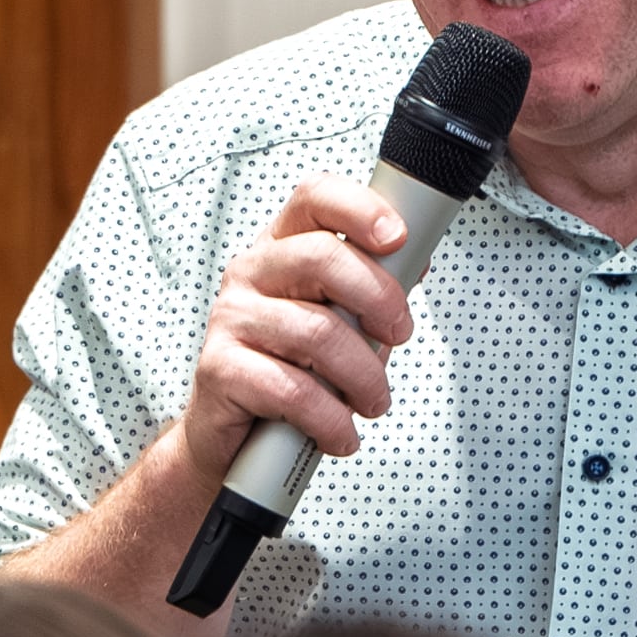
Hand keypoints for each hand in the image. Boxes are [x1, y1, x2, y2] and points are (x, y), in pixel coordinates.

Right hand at [169, 179, 417, 484]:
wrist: (231, 438)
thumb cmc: (291, 372)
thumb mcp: (339, 324)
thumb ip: (371, 292)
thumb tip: (417, 259)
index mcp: (281, 249)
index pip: (313, 199)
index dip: (359, 208)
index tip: (398, 237)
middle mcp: (251, 273)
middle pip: (322, 258)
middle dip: (379, 300)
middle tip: (399, 335)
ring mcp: (230, 318)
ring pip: (317, 332)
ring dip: (363, 377)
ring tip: (372, 402)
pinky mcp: (220, 369)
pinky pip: (293, 390)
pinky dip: (330, 420)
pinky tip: (339, 433)